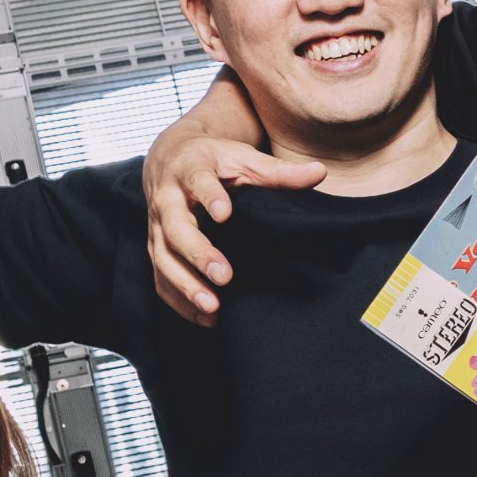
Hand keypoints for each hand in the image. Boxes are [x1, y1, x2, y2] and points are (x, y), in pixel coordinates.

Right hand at [145, 104, 326, 326]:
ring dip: (185, 285)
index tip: (225, 213)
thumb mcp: (244, 159)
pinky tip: (206, 317)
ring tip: (212, 306)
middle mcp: (167, 200)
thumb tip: (321, 172)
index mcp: (190, 171)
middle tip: (224, 276)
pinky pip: (161, 278)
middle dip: (197, 253)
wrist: (171, 160)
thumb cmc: (214, 161)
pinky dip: (180, 300)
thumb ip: (278, 171)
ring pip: (163, 259)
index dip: (209, 196)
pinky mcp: (155, 249)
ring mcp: (157, 228)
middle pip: (176, 229)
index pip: (197, 182)